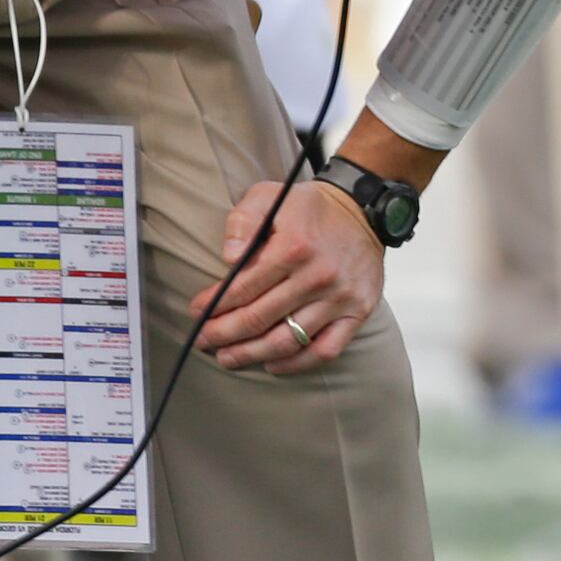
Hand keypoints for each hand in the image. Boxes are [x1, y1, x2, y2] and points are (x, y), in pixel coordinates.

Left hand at [195, 178, 382, 373]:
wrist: (364, 210)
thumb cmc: (309, 208)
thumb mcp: (270, 195)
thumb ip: (244, 220)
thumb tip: (229, 257)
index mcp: (293, 247)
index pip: (241, 288)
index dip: (213, 305)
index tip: (196, 312)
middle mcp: (318, 276)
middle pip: (259, 318)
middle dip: (222, 334)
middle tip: (203, 340)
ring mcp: (340, 298)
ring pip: (288, 340)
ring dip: (251, 354)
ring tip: (227, 357)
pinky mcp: (358, 312)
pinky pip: (325, 349)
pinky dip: (296, 364)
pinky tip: (272, 365)